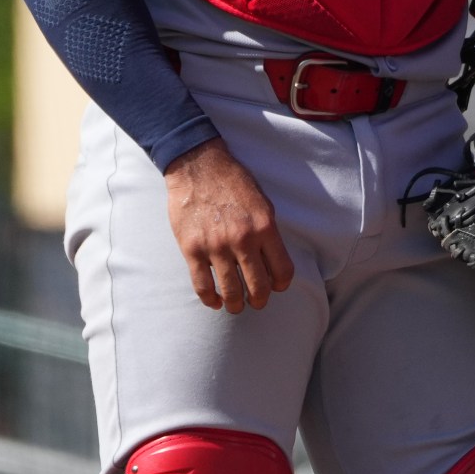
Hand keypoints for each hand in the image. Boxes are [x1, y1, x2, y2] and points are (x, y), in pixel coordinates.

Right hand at [164, 138, 294, 312]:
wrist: (199, 167)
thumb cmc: (234, 183)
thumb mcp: (263, 203)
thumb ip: (268, 232)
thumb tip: (273, 260)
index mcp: (265, 228)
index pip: (282, 269)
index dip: (281, 284)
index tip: (277, 286)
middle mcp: (243, 240)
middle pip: (258, 285)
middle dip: (259, 299)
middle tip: (257, 302)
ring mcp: (216, 246)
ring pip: (230, 290)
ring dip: (235, 304)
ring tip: (235, 306)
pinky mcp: (192, 249)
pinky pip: (202, 284)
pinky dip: (209, 299)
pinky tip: (214, 301)